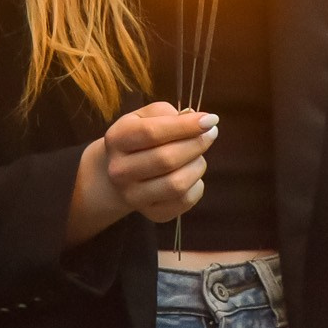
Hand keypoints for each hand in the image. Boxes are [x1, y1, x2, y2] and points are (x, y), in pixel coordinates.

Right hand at [89, 102, 218, 224]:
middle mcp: (119, 171)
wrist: (121, 174)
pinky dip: (197, 185)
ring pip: (177, 184)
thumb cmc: (140, 139)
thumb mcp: (145, 117)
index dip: (185, 126)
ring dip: (197, 165)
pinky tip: (192, 174)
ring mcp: (133, 196)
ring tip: (199, 155)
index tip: (211, 119)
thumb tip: (199, 121)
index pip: (152, 133)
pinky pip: (184, 201)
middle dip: (197, 144)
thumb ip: (169, 114)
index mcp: (117, 139)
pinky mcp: (152, 214)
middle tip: (211, 134)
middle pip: (166, 159)